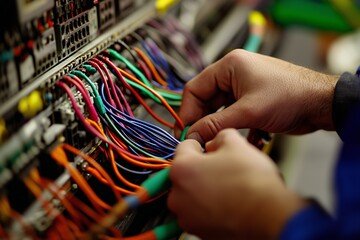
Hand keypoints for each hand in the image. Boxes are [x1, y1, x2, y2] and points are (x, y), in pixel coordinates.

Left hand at [168, 129, 307, 238]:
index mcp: (182, 168)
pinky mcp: (196, 230)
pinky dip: (209, 206)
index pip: (185, 146)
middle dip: (201, 168)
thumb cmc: (251, 181)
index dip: (201, 145)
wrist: (268, 215)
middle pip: (186, 172)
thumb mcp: (236, 143)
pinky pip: (198, 212)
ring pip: (191, 193)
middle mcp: (177, 194)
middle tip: (222, 169)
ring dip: (204, 188)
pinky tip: (227, 202)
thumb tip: (215, 142)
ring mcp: (185, 215)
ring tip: (227, 187)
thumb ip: (219, 136)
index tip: (210, 150)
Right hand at [175, 49, 337, 144]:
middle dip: (201, 121)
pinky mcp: (250, 101)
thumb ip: (217, 124)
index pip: (195, 88)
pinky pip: (231, 115)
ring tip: (214, 143)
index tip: (185, 133)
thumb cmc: (289, 97)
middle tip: (197, 142)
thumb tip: (193, 135)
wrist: (321, 103)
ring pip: (218, 110)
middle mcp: (233, 74)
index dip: (187, 112)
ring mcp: (242, 88)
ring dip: (217, 126)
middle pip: (205, 100)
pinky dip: (231, 127)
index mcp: (229, 66)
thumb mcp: (249, 112)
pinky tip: (237, 139)